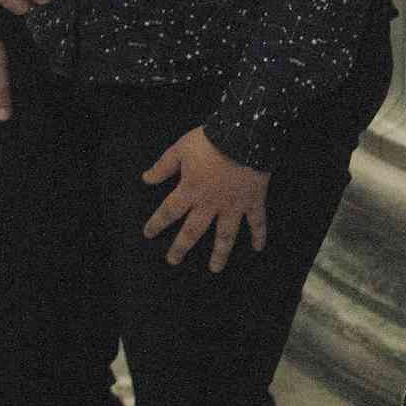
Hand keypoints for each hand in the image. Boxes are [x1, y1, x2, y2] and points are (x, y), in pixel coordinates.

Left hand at [140, 127, 267, 271]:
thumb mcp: (180, 149)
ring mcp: (233, 205)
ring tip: (215, 269)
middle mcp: (210, 204)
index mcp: (190, 191)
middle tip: (173, 261)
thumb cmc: (210, 141)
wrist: (243, 136)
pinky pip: (257, 222)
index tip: (148, 234)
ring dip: (220, 254)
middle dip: (181, 247)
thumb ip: (163, 166)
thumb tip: (145, 179)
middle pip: (193, 231)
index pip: (169, 211)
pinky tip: (258, 248)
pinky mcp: (253, 201)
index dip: (157, 223)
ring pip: (225, 235)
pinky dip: (259, 235)